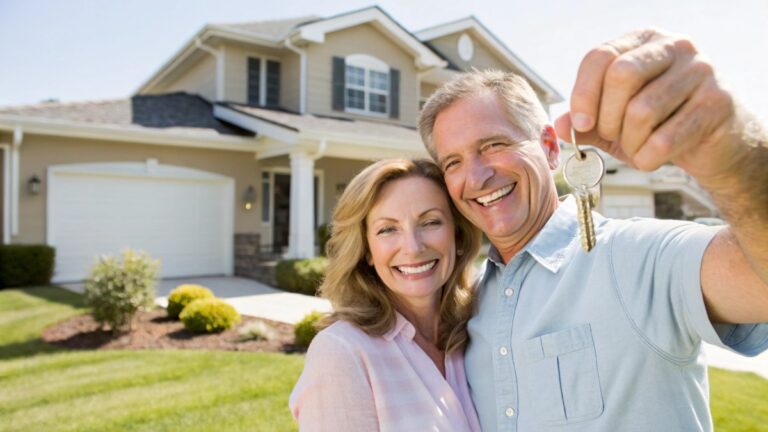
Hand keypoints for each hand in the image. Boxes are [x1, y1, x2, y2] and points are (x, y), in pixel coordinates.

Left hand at [554, 28, 739, 178]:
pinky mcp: (717, 102)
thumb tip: (559, 126)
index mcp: (643, 41)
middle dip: (607, 118)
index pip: (600, 56)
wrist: (717, 144)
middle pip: (621, 76)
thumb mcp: (615, 124)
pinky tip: (651, 159)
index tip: (581, 124)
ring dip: (629, 142)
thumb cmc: (660, 127)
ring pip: (642, 110)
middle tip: (612, 137)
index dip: (583, 94)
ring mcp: (700, 71)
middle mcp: (674, 47)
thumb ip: (586, 123)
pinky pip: (665, 139)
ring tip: (635, 148)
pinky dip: (647, 158)